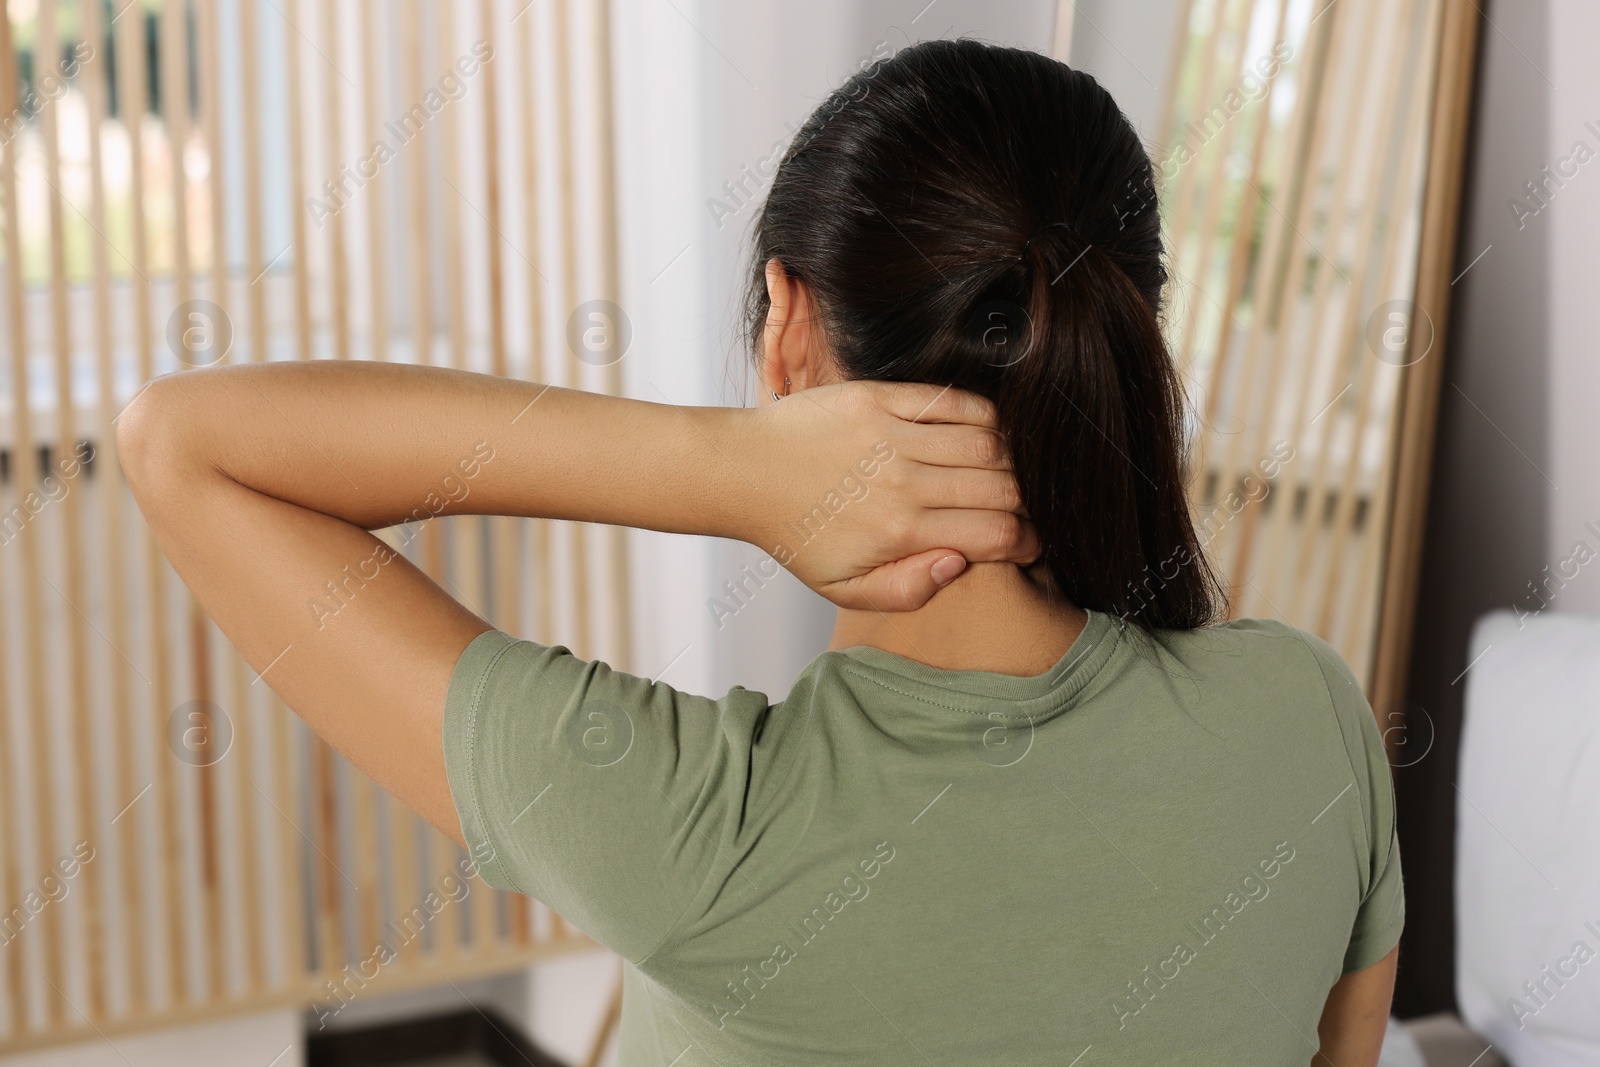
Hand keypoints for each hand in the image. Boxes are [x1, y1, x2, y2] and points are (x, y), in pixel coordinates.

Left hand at [737, 380, 1040, 610]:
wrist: (746, 473)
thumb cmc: (797, 535)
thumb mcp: (844, 589)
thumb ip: (908, 589)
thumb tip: (961, 563)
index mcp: (899, 532)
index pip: (996, 534)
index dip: (1027, 542)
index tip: (1026, 545)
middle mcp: (902, 482)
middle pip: (1003, 487)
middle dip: (1024, 505)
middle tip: (1016, 511)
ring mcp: (892, 434)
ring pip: (989, 443)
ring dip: (1008, 461)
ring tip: (999, 476)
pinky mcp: (880, 397)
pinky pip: (955, 400)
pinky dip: (984, 417)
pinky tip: (982, 436)